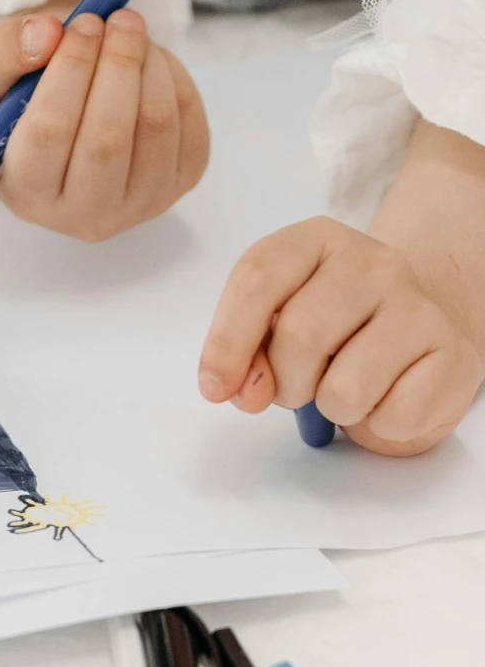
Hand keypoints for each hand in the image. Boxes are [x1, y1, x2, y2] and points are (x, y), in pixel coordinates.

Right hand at [0, 4, 207, 241]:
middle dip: (118, 63)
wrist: (65, 138)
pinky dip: (175, 78)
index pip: (49, 132)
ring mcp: (136, 206)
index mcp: (27, 194)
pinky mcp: (178, 184)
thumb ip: (1, 54)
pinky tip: (150, 64)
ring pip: (155, 126)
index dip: (71, 68)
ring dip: (149, 63)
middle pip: (107, 138)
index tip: (82, 24)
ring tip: (131, 34)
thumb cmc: (20, 113)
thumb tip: (47, 33)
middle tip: (119, 18)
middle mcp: (83, 215)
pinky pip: (188, 123)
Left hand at [198, 216, 484, 454]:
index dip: (227, 341)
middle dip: (285, 384)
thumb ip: (244, 354)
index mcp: (315, 241)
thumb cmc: (334, 336)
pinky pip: (394, 415)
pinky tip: (387, 396)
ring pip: (345, 388)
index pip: (258, 276)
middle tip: (301, 386)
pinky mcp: (451, 353)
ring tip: (346, 388)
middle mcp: (372, 261)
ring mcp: (416, 303)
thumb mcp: (275, 329)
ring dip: (332, 409)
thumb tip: (240, 391)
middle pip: (298, 336)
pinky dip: (379, 424)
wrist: (417, 338)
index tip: (216, 388)